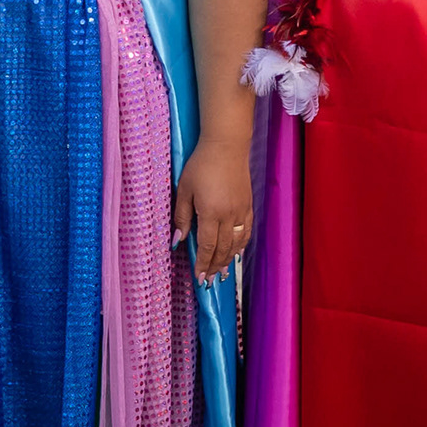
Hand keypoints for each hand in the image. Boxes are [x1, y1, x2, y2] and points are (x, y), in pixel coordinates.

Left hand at [177, 142, 251, 280]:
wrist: (226, 146)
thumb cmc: (201, 165)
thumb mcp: (184, 189)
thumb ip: (181, 217)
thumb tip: (178, 241)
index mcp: (211, 213)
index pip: (207, 246)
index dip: (203, 264)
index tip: (199, 277)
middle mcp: (229, 216)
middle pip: (222, 249)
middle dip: (215, 266)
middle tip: (209, 280)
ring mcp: (241, 211)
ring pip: (236, 244)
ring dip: (228, 260)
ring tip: (222, 272)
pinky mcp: (248, 205)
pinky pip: (246, 232)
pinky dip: (241, 246)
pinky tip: (236, 253)